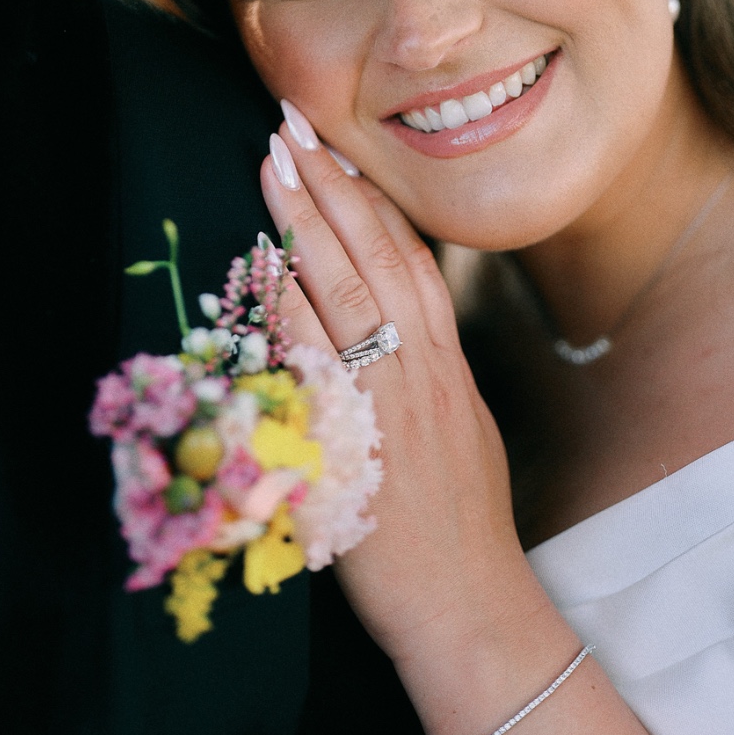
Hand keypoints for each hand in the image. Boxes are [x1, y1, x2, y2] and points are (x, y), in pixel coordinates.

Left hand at [261, 108, 532, 679]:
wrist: (470, 611)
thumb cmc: (459, 534)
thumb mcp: (459, 436)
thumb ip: (425, 380)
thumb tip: (393, 341)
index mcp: (446, 364)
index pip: (412, 258)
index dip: (373, 198)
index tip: (341, 150)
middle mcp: (423, 367)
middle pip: (378, 252)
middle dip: (333, 182)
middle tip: (294, 123)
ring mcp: (392, 398)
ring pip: (350, 285)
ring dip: (305, 218)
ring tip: (272, 161)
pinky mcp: (357, 437)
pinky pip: (319, 354)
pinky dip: (290, 302)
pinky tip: (262, 261)